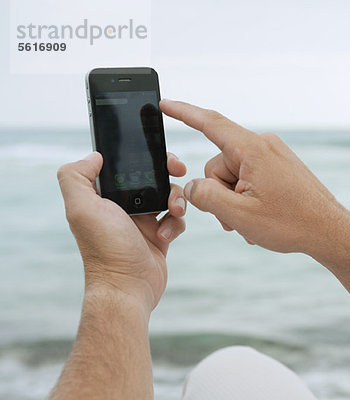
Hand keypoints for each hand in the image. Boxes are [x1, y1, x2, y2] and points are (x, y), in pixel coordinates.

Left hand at [57, 152, 186, 313]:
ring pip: (168, 195)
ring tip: (173, 211)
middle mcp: (122, 207)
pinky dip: (176, 223)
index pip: (125, 166)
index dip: (142, 157)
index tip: (158, 156)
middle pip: (151, 177)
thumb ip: (76, 177)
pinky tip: (165, 235)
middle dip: (167, 172)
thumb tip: (94, 156)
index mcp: (103, 196)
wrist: (128, 288)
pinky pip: (176, 219)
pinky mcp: (159, 236)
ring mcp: (142, 221)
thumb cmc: (105, 250)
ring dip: (176, 199)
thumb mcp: (82, 209)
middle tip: (178, 170)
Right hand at [159, 99, 349, 257]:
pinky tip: (261, 219)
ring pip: (234, 177)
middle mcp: (264, 146)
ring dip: (235, 202)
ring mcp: (274, 156)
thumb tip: (192, 187)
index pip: (210, 124)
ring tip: (252, 223)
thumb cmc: (291, 223)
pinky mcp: (280, 168)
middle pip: (219, 165)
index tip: (165, 104)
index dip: (183, 113)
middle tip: (236, 219)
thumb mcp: (238, 214)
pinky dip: (248, 200)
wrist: (331, 232)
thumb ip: (206, 197)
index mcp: (253, 150)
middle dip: (220, 195)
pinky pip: (250, 179)